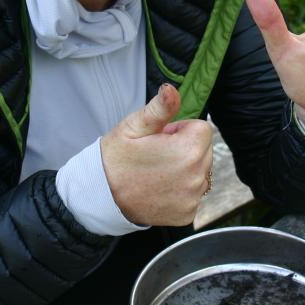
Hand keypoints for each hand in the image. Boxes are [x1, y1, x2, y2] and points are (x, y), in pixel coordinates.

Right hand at [100, 84, 212, 225]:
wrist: (101, 196)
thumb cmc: (116, 157)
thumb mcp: (134, 126)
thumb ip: (160, 108)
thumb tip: (171, 89)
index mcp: (189, 150)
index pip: (202, 129)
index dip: (180, 130)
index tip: (161, 139)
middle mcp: (197, 176)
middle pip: (204, 151)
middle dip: (185, 148)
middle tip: (156, 155)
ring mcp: (192, 198)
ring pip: (200, 172)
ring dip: (185, 170)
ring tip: (156, 172)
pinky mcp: (186, 215)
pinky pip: (192, 194)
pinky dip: (180, 191)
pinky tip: (159, 189)